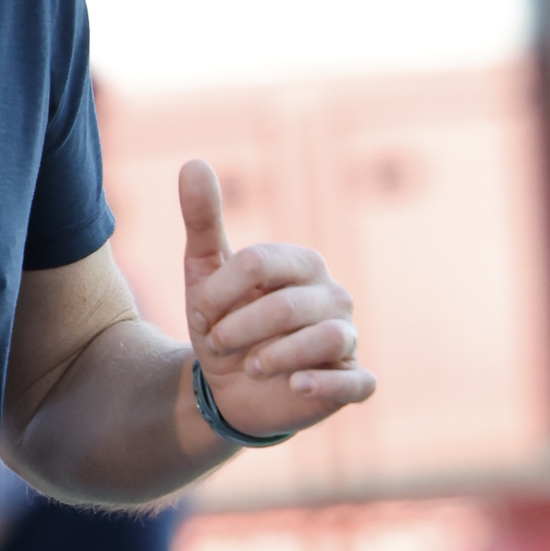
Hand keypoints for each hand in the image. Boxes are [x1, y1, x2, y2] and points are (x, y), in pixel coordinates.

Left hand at [180, 158, 373, 442]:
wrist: (230, 389)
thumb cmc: (224, 324)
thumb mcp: (205, 274)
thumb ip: (203, 220)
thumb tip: (192, 162)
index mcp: (302, 264)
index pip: (260, 263)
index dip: (220, 293)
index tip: (199, 316)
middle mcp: (333, 296)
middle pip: (287, 305)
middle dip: (239, 329)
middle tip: (216, 345)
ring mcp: (347, 338)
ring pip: (325, 339)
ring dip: (275, 356)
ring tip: (250, 367)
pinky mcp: (353, 381)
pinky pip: (357, 382)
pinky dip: (327, 384)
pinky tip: (296, 385)